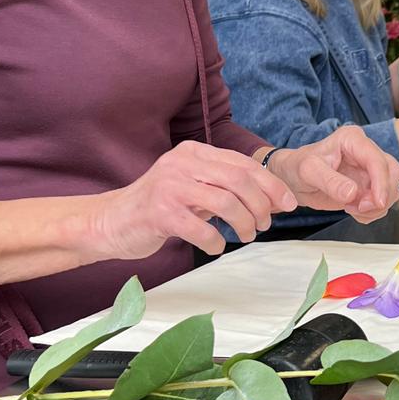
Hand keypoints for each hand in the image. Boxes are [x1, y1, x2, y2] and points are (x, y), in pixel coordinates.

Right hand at [90, 139, 297, 259]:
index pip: (242, 164)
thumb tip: (268, 198)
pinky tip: (215, 247)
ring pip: (225, 203)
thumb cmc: (157, 208)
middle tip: (265, 224)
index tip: (288, 203)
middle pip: (239, 180)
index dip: (271, 184)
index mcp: (193, 152)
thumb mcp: (191, 187)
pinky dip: (216, 242)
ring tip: (245, 235)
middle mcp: (181, 163)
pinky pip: (202, 229)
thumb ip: (222, 186)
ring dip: (244, 224)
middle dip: (261, 205)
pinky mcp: (160, 213)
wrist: (110, 222)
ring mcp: (169, 187)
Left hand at [266, 126, 398, 222]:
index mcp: (352, 139)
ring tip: (351, 208)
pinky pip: (383, 201)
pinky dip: (372, 212)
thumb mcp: (309, 172)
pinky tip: (353, 210)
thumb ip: (331, 181)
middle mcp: (365, 151)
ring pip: (392, 188)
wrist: (293, 178)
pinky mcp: (369, 185)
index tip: (377, 203)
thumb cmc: (298, 167)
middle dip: (380, 195)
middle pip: (392, 173)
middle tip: (359, 207)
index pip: (377, 159)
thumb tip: (352, 193)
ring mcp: (369, 169)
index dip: (382, 182)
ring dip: (376, 206)